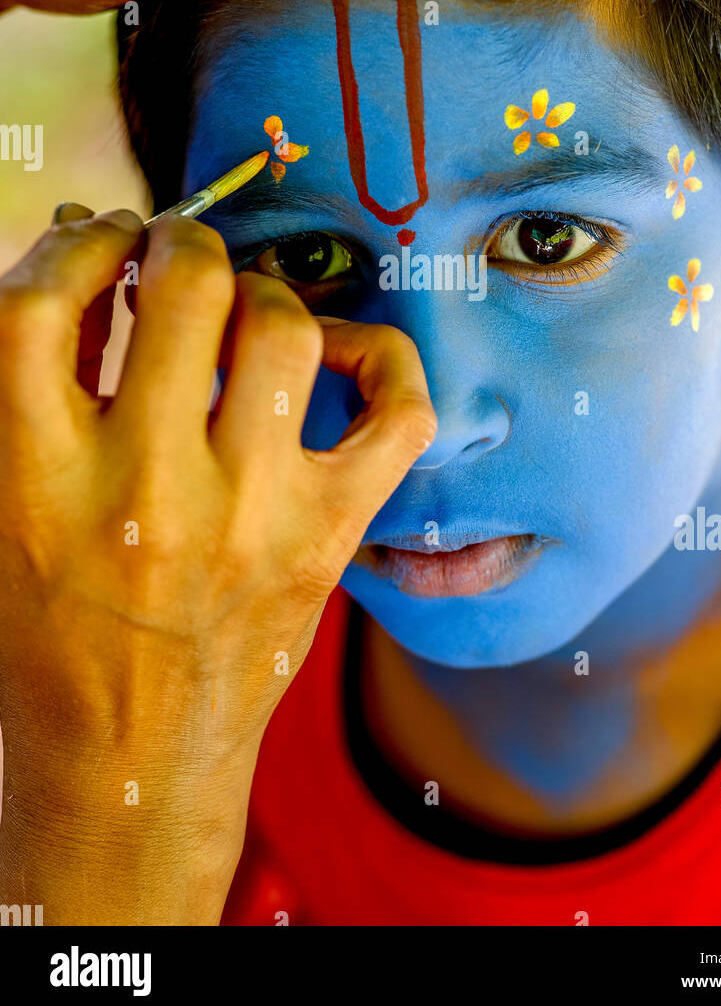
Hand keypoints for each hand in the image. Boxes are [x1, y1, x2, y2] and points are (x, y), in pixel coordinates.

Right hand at [0, 205, 435, 922]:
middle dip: (181, 243)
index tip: (97, 241)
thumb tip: (89, 247)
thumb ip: (35, 381)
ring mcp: (254, 513)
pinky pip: (397, 412)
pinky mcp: (328, 536)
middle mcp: (150, 491)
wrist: (128, 764)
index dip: (74, 245)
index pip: (41, 304)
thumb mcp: (3, 503)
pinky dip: (382, 360)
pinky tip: (339, 354)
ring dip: (261, 291)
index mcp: (39, 481)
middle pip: (187, 288)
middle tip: (176, 254)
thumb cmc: (52, 628)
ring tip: (240, 308)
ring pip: (286, 329)